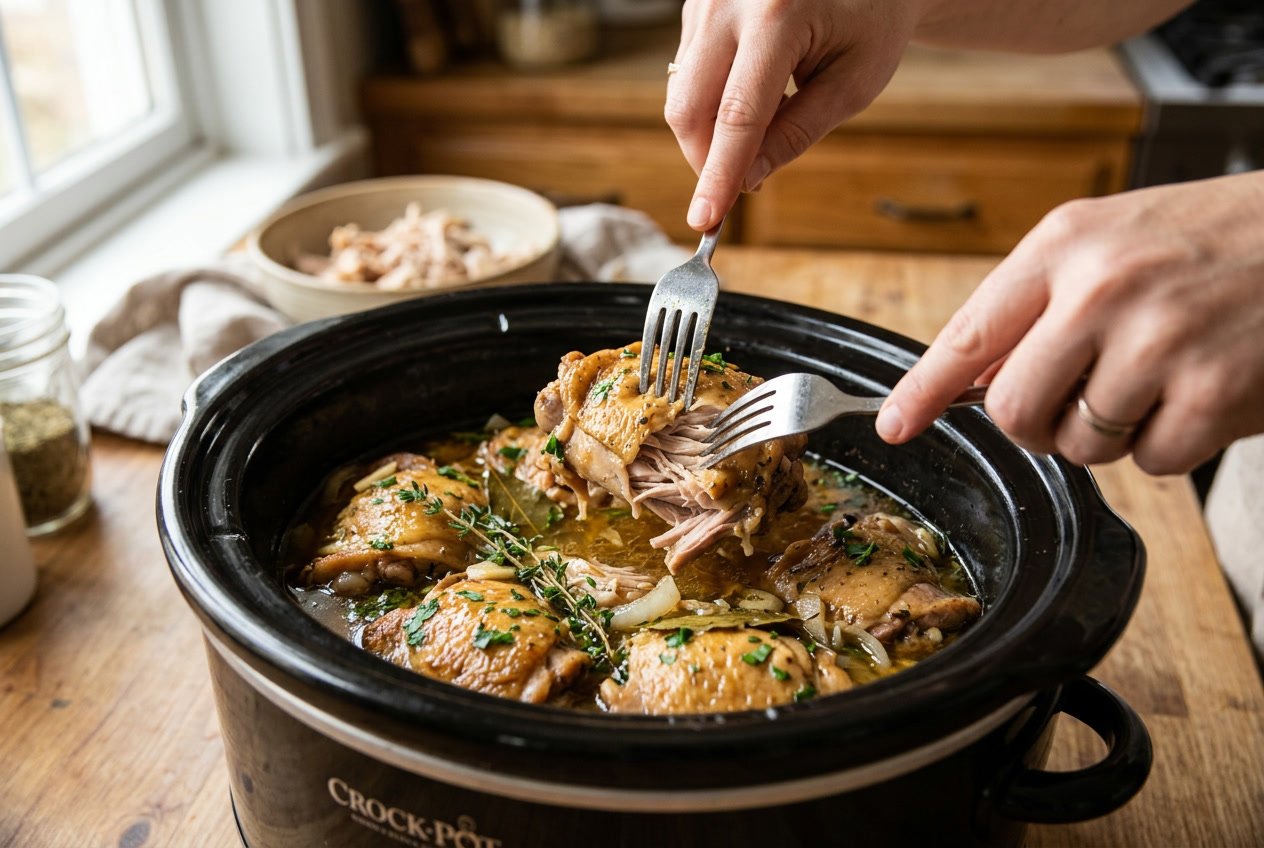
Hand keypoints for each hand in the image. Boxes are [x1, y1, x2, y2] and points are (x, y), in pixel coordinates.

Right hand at [665, 0, 918, 230]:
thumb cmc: (870, 22)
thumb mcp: (850, 85)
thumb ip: (796, 134)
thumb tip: (748, 179)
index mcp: (777, 14)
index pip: (736, 116)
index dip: (718, 175)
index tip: (705, 219)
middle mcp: (729, 1)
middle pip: (688, 108)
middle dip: (707, 159)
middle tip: (746, 181)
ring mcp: (706, 0)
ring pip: (681, 94)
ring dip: (713, 129)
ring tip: (772, 113)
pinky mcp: (696, 5)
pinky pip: (686, 74)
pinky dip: (712, 102)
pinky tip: (755, 90)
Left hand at [875, 172, 1263, 474]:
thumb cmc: (1209, 238)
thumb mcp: (1108, 241)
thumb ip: (1038, 305)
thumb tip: (976, 382)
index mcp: (1064, 246)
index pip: (969, 334)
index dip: (922, 391)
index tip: (893, 426)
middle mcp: (1103, 289)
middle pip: (1014, 411)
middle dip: (1035, 425)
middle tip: (1072, 403)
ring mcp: (1159, 340)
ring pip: (1081, 444)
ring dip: (1110, 432)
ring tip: (1158, 377)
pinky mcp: (1215, 390)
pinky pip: (1151, 463)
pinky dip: (1170, 444)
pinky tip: (1199, 392)